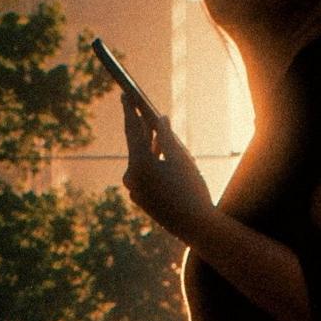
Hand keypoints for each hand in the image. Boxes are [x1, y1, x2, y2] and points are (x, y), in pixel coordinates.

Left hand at [119, 91, 214, 240]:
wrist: (196, 227)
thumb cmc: (191, 189)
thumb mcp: (181, 157)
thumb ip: (166, 136)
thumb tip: (159, 118)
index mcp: (139, 164)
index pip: (132, 129)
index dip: (130, 109)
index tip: (125, 93)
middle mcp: (131, 176)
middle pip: (135, 145)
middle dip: (140, 127)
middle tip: (137, 107)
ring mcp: (134, 190)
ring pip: (141, 160)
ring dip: (149, 145)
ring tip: (155, 129)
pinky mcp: (140, 199)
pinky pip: (145, 174)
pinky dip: (152, 162)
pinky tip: (160, 153)